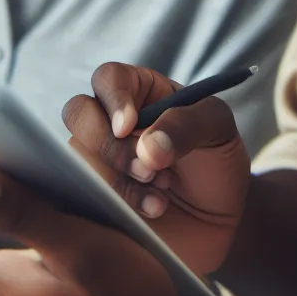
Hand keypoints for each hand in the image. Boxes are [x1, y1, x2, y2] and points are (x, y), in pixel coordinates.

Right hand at [62, 63, 250, 274]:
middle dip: (110, 146)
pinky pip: (84, 195)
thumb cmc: (215, 160)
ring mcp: (98, 159)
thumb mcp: (217, 128)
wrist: (218, 216)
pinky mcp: (94, 195)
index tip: (128, 127)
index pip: (108, 78)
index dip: (113, 99)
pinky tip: (152, 209)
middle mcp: (109, 121)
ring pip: (78, 159)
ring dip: (118, 181)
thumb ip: (189, 124)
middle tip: (148, 170)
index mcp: (138, 91)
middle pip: (79, 114)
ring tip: (160, 195)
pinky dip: (116, 205)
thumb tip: (148, 147)